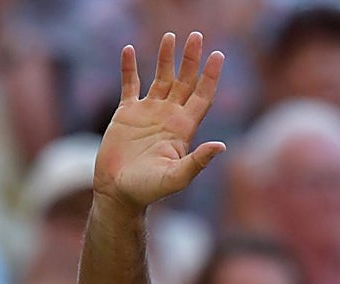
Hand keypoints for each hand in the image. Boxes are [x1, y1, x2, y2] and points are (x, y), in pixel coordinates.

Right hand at [93, 32, 225, 211]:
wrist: (119, 192)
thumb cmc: (149, 190)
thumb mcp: (177, 177)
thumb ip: (198, 161)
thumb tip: (221, 146)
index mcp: (183, 128)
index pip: (202, 96)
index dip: (211, 76)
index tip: (218, 55)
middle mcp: (169, 117)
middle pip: (184, 81)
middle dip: (191, 59)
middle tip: (197, 35)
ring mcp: (148, 113)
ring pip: (160, 78)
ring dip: (166, 58)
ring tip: (170, 36)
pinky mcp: (126, 114)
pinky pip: (129, 85)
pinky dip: (129, 68)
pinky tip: (129, 50)